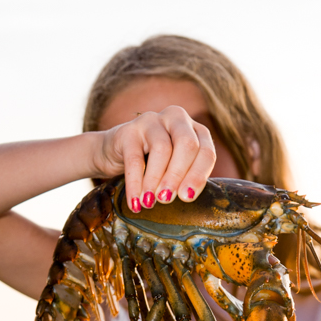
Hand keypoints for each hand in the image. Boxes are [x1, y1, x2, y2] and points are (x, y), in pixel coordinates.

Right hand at [92, 107, 215, 210]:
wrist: (114, 153)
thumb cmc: (152, 164)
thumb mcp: (174, 169)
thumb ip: (185, 178)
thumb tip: (186, 196)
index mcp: (195, 129)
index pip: (205, 151)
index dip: (198, 175)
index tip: (187, 197)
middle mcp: (176, 119)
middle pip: (187, 144)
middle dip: (178, 175)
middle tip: (167, 199)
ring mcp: (152, 121)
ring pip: (161, 148)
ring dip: (155, 179)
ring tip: (149, 202)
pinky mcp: (128, 130)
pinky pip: (134, 158)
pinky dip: (135, 183)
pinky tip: (135, 201)